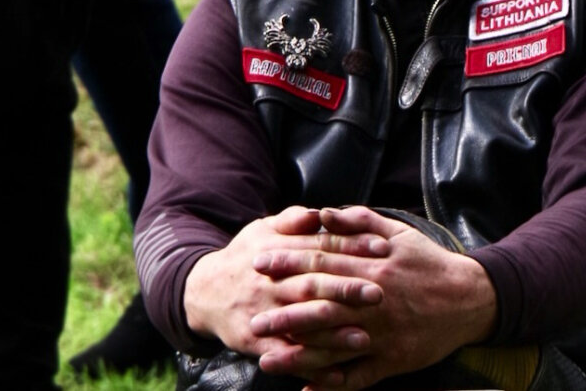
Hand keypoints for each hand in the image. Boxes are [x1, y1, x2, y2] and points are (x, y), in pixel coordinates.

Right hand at [184, 207, 390, 368]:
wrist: (203, 292)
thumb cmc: (246, 257)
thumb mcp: (263, 229)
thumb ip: (293, 220)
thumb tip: (321, 212)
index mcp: (276, 250)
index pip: (319, 246)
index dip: (351, 246)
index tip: (382, 249)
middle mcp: (270, 282)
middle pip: (311, 285)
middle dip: (345, 289)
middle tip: (378, 293)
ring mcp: (261, 313)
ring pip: (300, 323)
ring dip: (332, 333)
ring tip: (363, 338)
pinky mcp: (254, 341)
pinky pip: (285, 356)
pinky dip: (310, 366)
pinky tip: (337, 375)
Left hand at [251, 206, 497, 390]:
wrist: (470, 298)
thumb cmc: (429, 262)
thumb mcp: (398, 233)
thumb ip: (359, 221)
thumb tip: (323, 214)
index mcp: (373, 267)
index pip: (322, 264)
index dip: (288, 263)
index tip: (259, 262)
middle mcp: (374, 302)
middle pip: (321, 308)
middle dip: (284, 313)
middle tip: (252, 319)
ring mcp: (383, 335)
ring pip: (334, 347)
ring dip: (299, 355)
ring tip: (267, 359)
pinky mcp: (394, 360)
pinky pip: (359, 377)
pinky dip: (333, 385)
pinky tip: (307, 390)